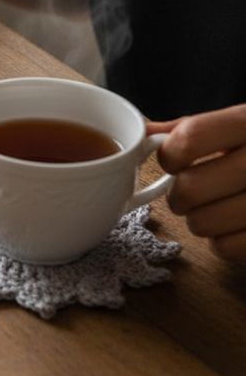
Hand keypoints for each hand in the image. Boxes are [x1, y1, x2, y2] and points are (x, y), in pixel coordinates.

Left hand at [147, 104, 245, 260]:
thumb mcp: (238, 127)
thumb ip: (190, 129)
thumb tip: (139, 130)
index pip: (189, 138)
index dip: (170, 155)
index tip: (175, 160)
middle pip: (190, 188)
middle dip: (180, 194)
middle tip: (192, 191)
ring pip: (203, 223)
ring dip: (200, 219)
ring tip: (217, 207)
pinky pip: (227, 248)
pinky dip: (224, 241)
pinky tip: (237, 225)